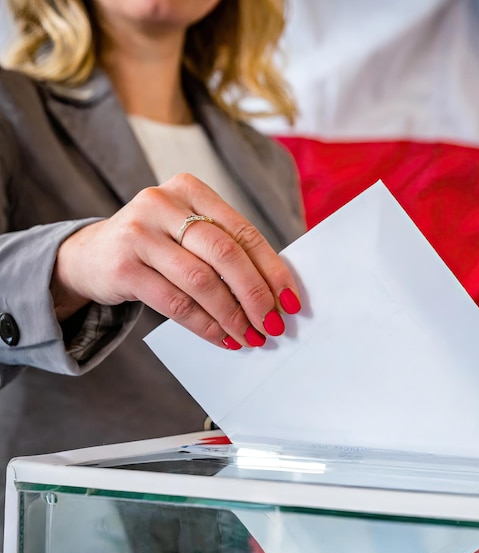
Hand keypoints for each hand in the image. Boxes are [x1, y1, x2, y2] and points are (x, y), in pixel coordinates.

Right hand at [50, 173, 301, 348]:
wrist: (90, 255)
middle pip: (225, 254)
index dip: (272, 269)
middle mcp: (162, 204)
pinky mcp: (123, 266)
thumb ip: (225, 250)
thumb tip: (274, 293)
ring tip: (250, 336)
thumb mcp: (188, 233)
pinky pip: (175, 303)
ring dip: (232, 315)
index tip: (291, 301)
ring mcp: (139, 233)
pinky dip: (205, 325)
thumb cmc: (157, 246)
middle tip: (273, 325)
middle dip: (256, 295)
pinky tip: (222, 338)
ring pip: (201, 281)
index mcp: (190, 190)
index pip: (243, 232)